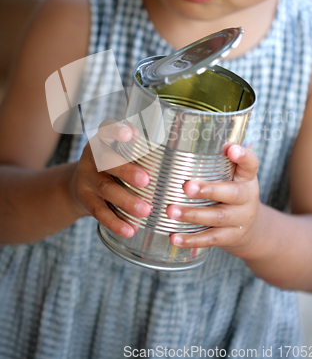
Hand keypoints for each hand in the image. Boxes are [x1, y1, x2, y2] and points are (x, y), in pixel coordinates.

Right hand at [69, 119, 150, 237]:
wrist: (78, 185)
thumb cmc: (114, 164)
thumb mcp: (120, 151)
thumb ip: (142, 150)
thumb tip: (185, 157)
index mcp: (104, 140)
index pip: (107, 129)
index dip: (117, 130)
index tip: (131, 134)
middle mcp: (93, 156)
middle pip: (106, 160)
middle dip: (126, 170)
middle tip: (146, 180)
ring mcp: (86, 178)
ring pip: (106, 188)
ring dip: (126, 200)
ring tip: (146, 210)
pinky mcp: (85, 199)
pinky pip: (99, 211)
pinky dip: (115, 222)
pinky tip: (130, 230)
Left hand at [167, 143, 260, 257]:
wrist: (252, 230)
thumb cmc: (232, 193)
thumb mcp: (232, 175)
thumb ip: (215, 160)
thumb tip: (180, 138)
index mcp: (246, 178)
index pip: (251, 164)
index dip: (243, 156)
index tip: (231, 149)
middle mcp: (246, 197)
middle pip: (232, 193)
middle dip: (209, 190)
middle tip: (187, 186)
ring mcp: (239, 219)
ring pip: (217, 217)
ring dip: (193, 215)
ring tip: (171, 211)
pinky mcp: (229, 238)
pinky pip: (210, 239)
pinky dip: (191, 239)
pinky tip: (174, 237)